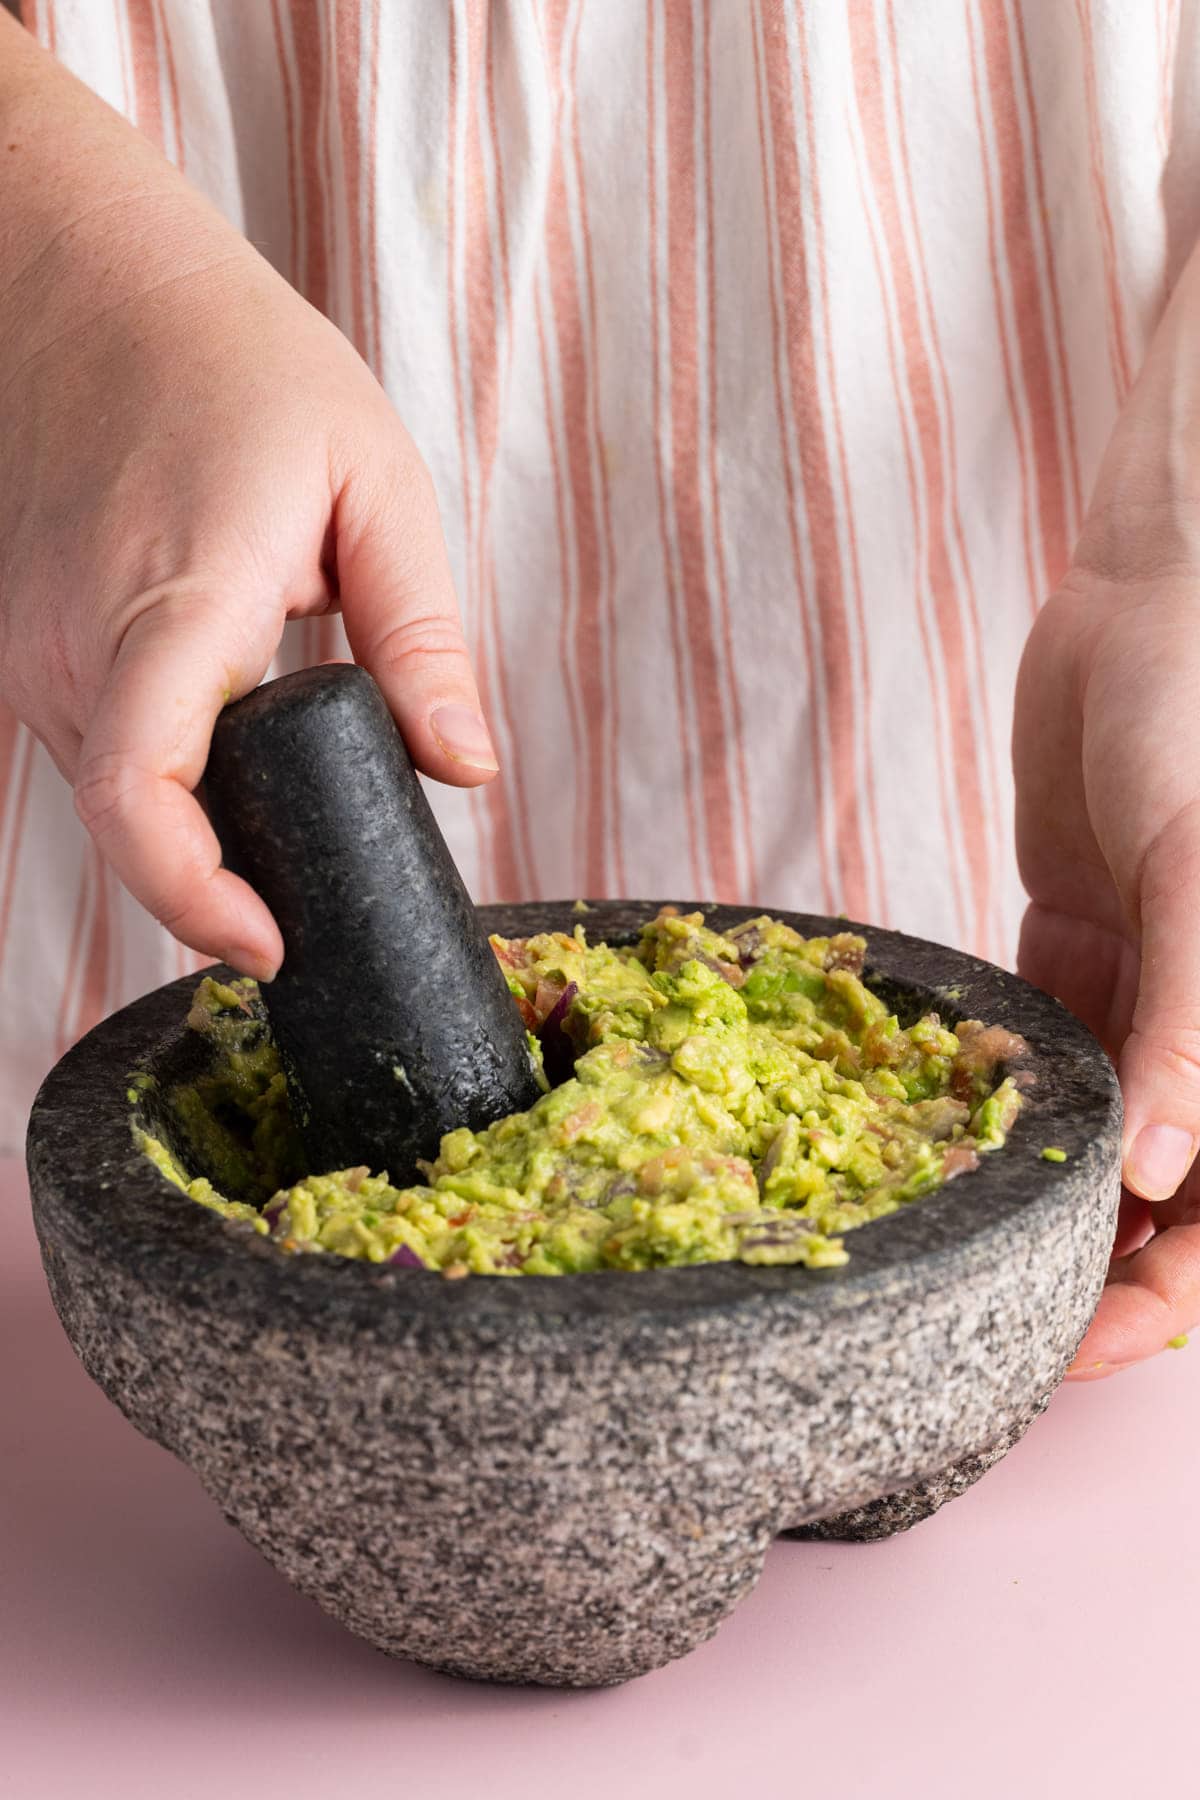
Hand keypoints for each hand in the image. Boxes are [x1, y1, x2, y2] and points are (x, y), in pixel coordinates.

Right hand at [0, 21, 494, 980]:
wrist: (85, 281)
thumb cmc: (234, 364)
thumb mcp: (374, 485)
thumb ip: (422, 641)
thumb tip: (465, 770)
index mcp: (176, 598)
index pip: (142, 793)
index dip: (196, 899)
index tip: (271, 946)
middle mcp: (72, 641)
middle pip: (131, 826)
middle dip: (221, 882)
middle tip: (321, 885)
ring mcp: (26, 649)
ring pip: (110, 796)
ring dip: (197, 825)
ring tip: (286, 787)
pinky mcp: (18, 649)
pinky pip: (92, 750)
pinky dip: (162, 774)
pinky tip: (226, 731)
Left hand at [1014, 250, 1199, 1376]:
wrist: (1152, 598)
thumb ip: (1195, 1033)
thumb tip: (1158, 1189)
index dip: (1160, 1304)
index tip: (1072, 1355)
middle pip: (1162, 1203)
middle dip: (1089, 1276)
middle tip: (990, 1333)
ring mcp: (1147, 994)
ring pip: (1098, 1137)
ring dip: (1041, 1200)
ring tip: (956, 1254)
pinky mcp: (1078, 944)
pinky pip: (1043, 1047)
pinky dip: (1003, 1098)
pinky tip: (947, 1142)